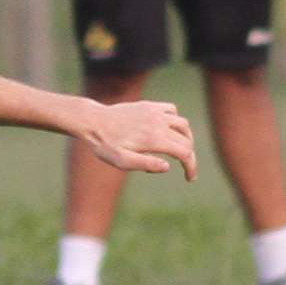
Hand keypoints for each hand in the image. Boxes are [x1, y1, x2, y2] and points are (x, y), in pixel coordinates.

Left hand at [83, 100, 198, 180]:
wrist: (93, 121)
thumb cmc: (105, 145)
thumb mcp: (121, 161)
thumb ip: (145, 164)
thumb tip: (167, 167)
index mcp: (154, 139)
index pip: (184, 153)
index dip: (191, 167)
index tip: (190, 178)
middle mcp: (158, 123)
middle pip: (186, 140)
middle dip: (190, 156)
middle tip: (186, 169)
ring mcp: (155, 112)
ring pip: (183, 124)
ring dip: (186, 138)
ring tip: (181, 150)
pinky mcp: (149, 106)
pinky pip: (172, 110)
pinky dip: (176, 120)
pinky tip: (169, 130)